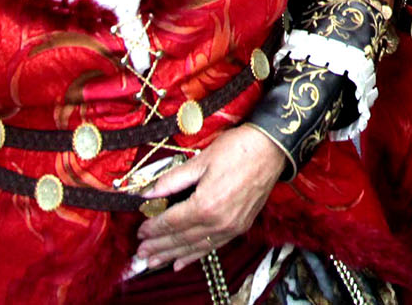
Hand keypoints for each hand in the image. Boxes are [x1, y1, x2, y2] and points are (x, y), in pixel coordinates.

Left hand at [135, 127, 285, 272]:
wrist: (271, 149)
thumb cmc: (237, 149)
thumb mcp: (200, 160)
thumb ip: (172, 180)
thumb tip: (146, 194)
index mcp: (205, 204)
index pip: (171, 222)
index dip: (153, 227)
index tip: (139, 231)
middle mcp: (218, 221)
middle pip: (181, 238)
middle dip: (159, 246)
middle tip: (140, 254)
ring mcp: (231, 227)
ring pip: (195, 247)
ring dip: (173, 255)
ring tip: (154, 262)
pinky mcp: (240, 227)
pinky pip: (213, 246)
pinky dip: (195, 255)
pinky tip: (181, 262)